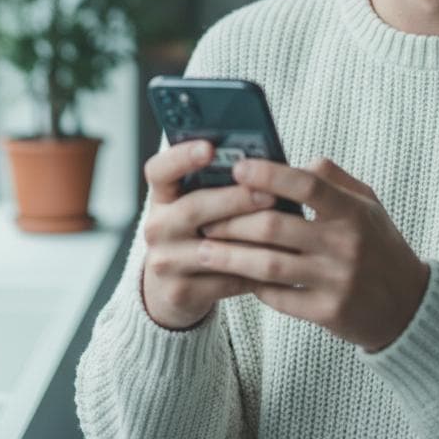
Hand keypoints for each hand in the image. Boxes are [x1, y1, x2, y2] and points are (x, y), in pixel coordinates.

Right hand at [141, 140, 275, 330]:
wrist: (173, 288)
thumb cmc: (200, 232)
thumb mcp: (199, 204)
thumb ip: (220, 184)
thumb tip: (265, 162)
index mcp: (161, 196)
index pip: (160, 170)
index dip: (181, 157)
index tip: (210, 147)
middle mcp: (156, 227)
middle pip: (191, 208)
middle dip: (234, 200)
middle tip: (269, 193)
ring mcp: (164, 261)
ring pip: (210, 249)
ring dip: (249, 239)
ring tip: (282, 229)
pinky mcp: (179, 291)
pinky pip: (222, 280)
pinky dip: (252, 271)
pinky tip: (277, 262)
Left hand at [196, 156, 429, 351]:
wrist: (409, 306)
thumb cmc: (378, 244)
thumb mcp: (366, 203)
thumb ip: (330, 178)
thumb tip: (287, 161)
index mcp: (353, 211)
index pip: (307, 184)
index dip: (268, 174)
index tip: (237, 167)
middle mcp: (345, 245)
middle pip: (276, 226)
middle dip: (233, 220)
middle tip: (204, 215)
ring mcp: (336, 282)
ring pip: (269, 265)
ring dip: (230, 256)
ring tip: (203, 249)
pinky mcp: (327, 314)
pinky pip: (278, 297)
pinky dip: (252, 285)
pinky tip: (233, 275)